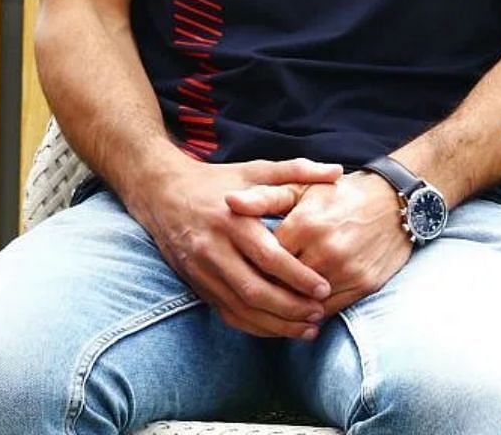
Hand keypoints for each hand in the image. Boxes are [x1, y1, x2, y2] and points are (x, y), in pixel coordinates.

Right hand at [127, 157, 342, 338]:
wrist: (162, 193)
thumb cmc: (217, 181)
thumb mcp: (255, 170)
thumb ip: (297, 170)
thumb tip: (338, 172)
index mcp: (233, 220)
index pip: (269, 257)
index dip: (298, 276)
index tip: (324, 288)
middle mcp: (214, 249)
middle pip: (254, 289)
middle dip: (289, 307)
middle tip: (320, 314)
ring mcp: (202, 271)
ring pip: (240, 308)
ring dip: (275, 324)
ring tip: (307, 329)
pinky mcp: (196, 285)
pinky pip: (226, 313)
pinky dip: (253, 326)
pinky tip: (278, 330)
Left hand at [228, 171, 413, 316]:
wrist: (395, 201)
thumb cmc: (342, 195)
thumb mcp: (303, 190)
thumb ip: (264, 197)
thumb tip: (229, 203)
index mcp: (305, 224)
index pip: (265, 262)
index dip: (252, 270)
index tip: (243, 274)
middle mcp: (326, 249)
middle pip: (283, 286)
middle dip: (267, 294)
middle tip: (254, 298)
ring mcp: (347, 270)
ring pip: (305, 303)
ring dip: (289, 310)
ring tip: (275, 309)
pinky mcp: (365, 283)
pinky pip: (330, 310)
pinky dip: (314, 313)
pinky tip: (303, 311)